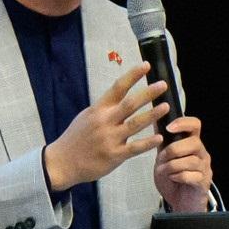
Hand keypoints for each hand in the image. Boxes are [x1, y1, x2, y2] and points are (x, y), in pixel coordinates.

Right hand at [46, 57, 167, 191]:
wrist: (62, 162)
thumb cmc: (76, 138)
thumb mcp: (86, 117)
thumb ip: (104, 108)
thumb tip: (120, 96)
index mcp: (98, 109)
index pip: (118, 87)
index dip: (133, 75)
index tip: (146, 65)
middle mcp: (105, 121)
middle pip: (130, 103)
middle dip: (148, 93)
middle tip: (163, 84)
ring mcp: (110, 139)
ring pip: (135, 124)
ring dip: (152, 114)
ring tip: (166, 106)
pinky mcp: (114, 155)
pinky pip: (134, 148)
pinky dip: (147, 142)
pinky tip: (159, 137)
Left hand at [154, 114, 214, 213]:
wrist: (181, 203)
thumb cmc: (173, 180)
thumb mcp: (163, 159)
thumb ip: (161, 143)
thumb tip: (154, 121)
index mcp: (192, 144)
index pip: (195, 125)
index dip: (183, 123)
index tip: (169, 127)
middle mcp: (201, 154)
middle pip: (193, 142)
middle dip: (173, 150)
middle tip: (163, 159)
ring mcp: (204, 168)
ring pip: (190, 160)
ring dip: (172, 166)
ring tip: (166, 172)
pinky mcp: (203, 182)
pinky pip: (190, 176)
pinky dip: (178, 177)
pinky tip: (173, 179)